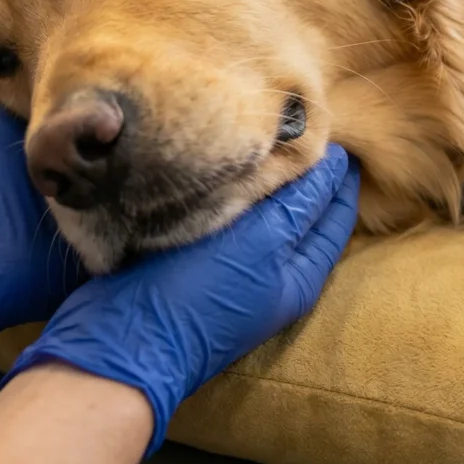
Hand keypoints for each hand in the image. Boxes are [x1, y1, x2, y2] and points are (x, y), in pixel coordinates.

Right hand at [1, 145, 359, 454]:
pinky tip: (227, 164)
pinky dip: (237, 190)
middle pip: (302, 214)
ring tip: (269, 135)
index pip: (333, 216)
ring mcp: (234, 270)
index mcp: (298, 277)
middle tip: (306, 126)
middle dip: (307, 174)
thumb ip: (299, 206)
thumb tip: (332, 167)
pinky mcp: (198, 261)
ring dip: (270, 177)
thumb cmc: (200, 291)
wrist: (124, 338)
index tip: (339, 136)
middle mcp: (273, 275)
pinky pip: (230, 216)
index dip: (339, 177)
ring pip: (265, 212)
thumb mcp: (261, 244)